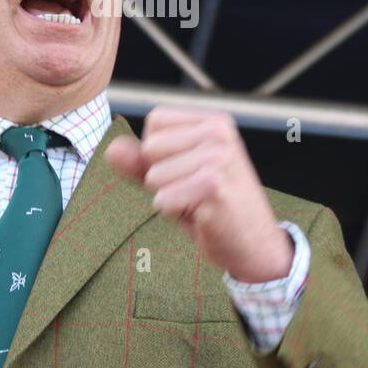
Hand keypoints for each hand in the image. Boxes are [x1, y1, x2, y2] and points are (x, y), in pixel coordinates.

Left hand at [105, 106, 292, 282]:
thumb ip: (141, 162)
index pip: (156, 121)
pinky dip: (175, 214)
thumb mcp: (174, 178)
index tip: (188, 171)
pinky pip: (162, 200)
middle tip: (194, 192)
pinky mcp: (213, 186)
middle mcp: (220, 132)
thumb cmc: (214, 209)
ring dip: (169, 198)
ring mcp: (218, 157)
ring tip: (199, 204)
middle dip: (161, 178)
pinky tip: (203, 216)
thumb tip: (112, 149)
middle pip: (151, 147)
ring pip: (154, 176)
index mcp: (214, 122)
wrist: (256, 246)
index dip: (158, 153)